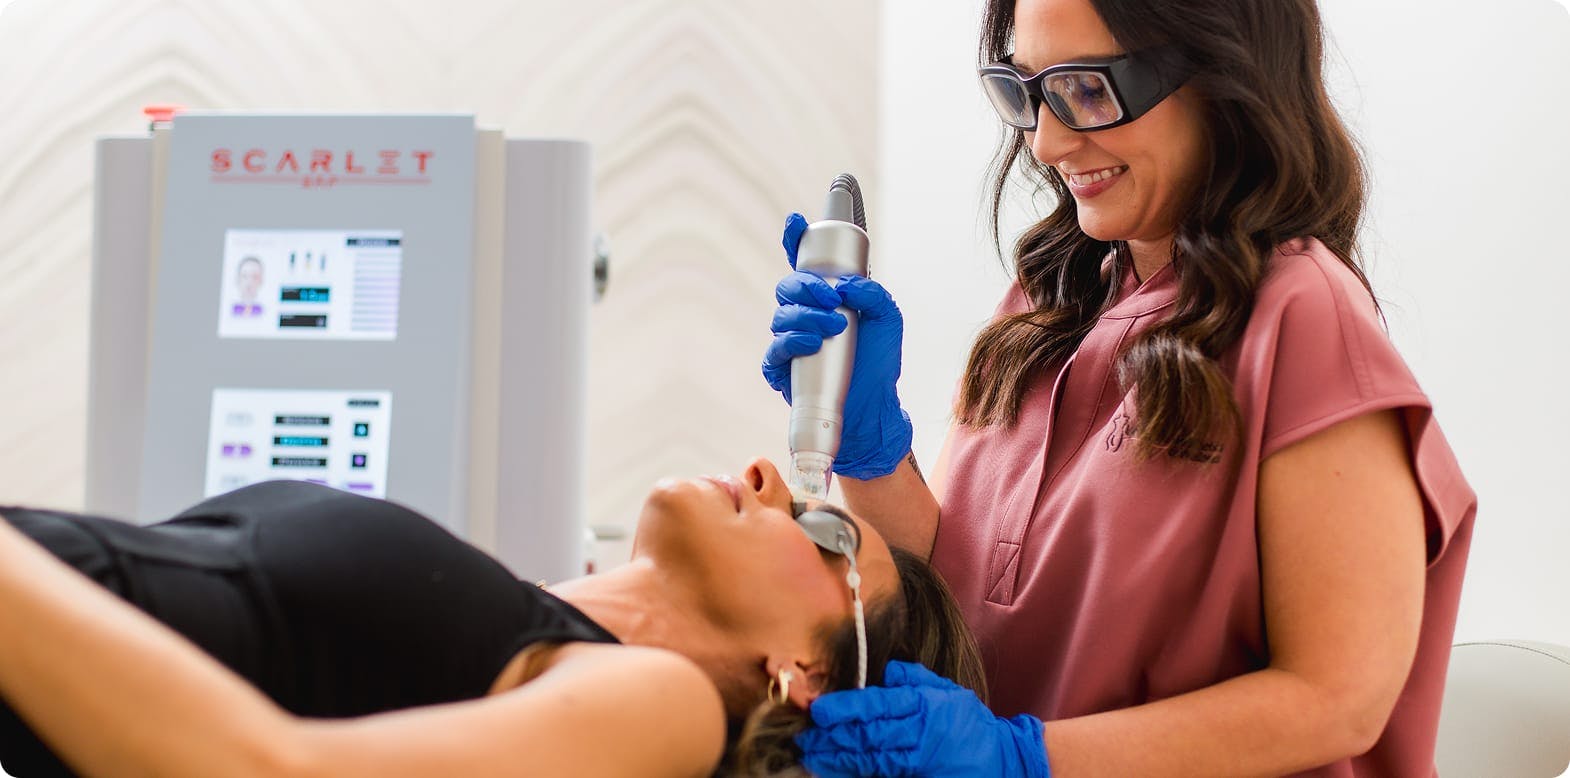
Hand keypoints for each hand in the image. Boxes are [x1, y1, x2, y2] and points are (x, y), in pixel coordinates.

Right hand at [761, 213, 913, 479]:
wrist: (872, 407)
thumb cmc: (878, 364)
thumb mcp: (888, 321)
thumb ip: (873, 293)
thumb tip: (845, 284)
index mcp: (827, 298)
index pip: (805, 263)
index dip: (795, 239)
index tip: (796, 222)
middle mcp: (805, 315)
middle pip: (788, 286)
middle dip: (806, 286)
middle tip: (832, 298)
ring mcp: (791, 341)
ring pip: (781, 316)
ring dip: (806, 317)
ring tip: (833, 329)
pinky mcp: (782, 369)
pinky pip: (774, 350)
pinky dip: (792, 342)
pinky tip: (812, 344)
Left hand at [795, 661, 1050, 777]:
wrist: (1005, 759)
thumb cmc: (971, 725)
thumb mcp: (948, 692)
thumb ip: (915, 679)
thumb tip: (887, 671)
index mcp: (923, 704)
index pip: (876, 704)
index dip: (845, 708)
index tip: (818, 710)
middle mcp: (919, 730)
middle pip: (868, 733)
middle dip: (833, 735)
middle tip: (805, 737)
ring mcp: (920, 758)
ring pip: (872, 757)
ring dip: (838, 757)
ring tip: (813, 755)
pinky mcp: (920, 776)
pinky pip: (884, 774)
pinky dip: (859, 772)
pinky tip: (839, 770)